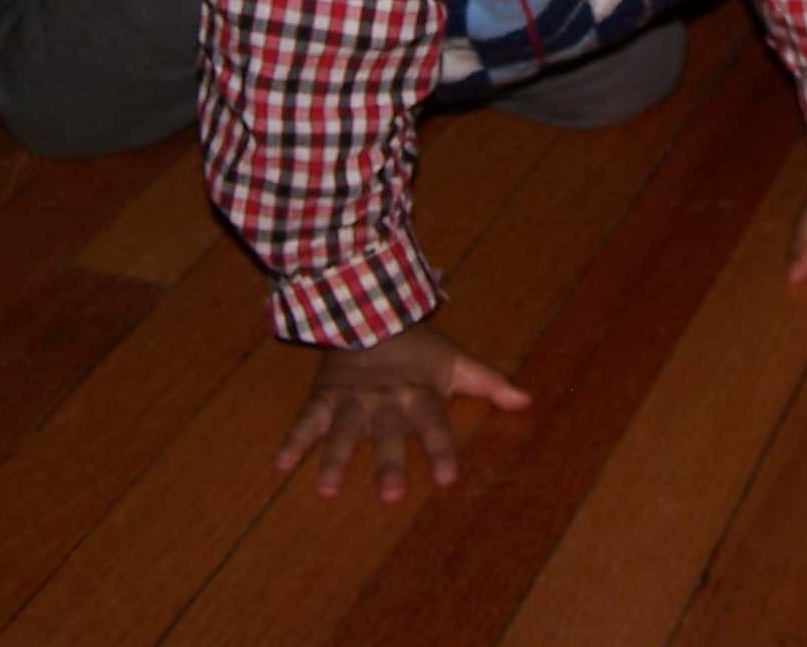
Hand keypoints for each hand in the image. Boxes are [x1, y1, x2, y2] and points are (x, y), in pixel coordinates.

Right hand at [275, 323, 530, 502]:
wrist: (367, 310)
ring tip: (328, 490)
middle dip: (389, 463)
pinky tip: (280, 466)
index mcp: (417, 394)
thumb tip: (527, 400)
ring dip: (336, 460)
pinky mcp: (324, 398)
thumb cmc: (416, 346)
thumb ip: (488, 382)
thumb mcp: (454, 361)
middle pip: (388, 435)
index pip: (433, 424)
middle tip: (390, 496)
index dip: (440, 450)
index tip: (447, 479)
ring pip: (344, 432)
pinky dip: (293, 442)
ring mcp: (351, 401)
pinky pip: (306, 421)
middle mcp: (385, 402)